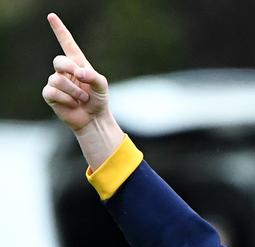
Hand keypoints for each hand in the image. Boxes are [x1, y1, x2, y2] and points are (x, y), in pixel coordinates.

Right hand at [43, 13, 122, 167]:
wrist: (94, 120)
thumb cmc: (98, 101)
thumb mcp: (102, 86)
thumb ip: (92, 76)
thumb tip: (77, 73)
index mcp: (77, 64)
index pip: (67, 43)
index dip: (59, 30)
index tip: (52, 17)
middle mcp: (65, 71)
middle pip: (59, 61)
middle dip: (69, 70)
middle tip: (80, 80)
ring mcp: (56, 82)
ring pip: (58, 80)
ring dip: (73, 91)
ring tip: (82, 99)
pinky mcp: (50, 95)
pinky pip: (52, 92)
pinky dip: (65, 99)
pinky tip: (72, 104)